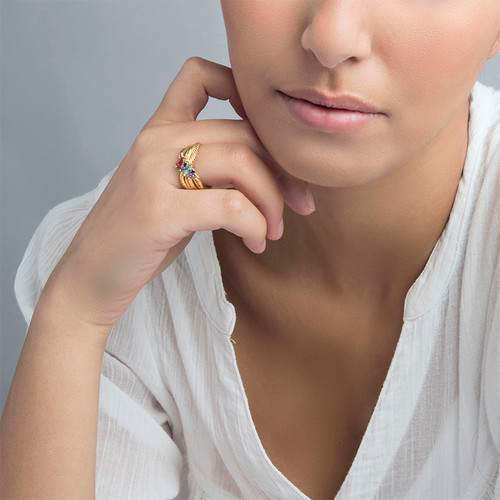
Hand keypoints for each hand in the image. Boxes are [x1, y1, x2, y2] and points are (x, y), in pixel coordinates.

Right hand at [40, 57, 313, 332]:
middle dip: (285, 169)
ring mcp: (154, 173)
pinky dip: (256, 225)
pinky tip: (256, 243)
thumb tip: (271, 171)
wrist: (90, 277)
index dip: (243, 91)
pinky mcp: (159, 210)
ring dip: (272, 201)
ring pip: (242, 163)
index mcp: (158, 132)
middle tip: (299, 204)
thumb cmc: (140, 237)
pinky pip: (231, 207)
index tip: (271, 139)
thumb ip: (211, 171)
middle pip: (244, 131)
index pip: (200, 75)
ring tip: (274, 230)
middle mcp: (156, 142)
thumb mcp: (174, 191)